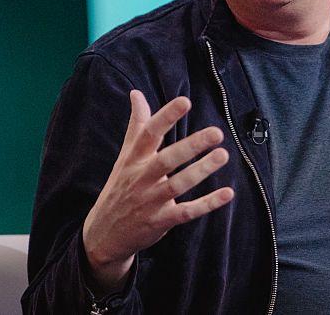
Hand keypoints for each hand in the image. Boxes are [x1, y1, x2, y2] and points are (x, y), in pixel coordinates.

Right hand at [82, 91, 234, 291]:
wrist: (102, 235)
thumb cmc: (120, 188)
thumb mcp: (125, 157)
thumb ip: (136, 125)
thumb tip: (136, 94)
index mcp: (133, 159)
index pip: (148, 134)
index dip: (166, 117)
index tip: (185, 101)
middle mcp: (141, 178)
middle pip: (166, 160)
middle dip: (191, 145)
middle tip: (216, 132)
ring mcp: (150, 202)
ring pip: (178, 185)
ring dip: (201, 171)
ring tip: (223, 155)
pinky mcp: (160, 222)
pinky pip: (186, 212)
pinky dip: (207, 204)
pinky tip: (227, 193)